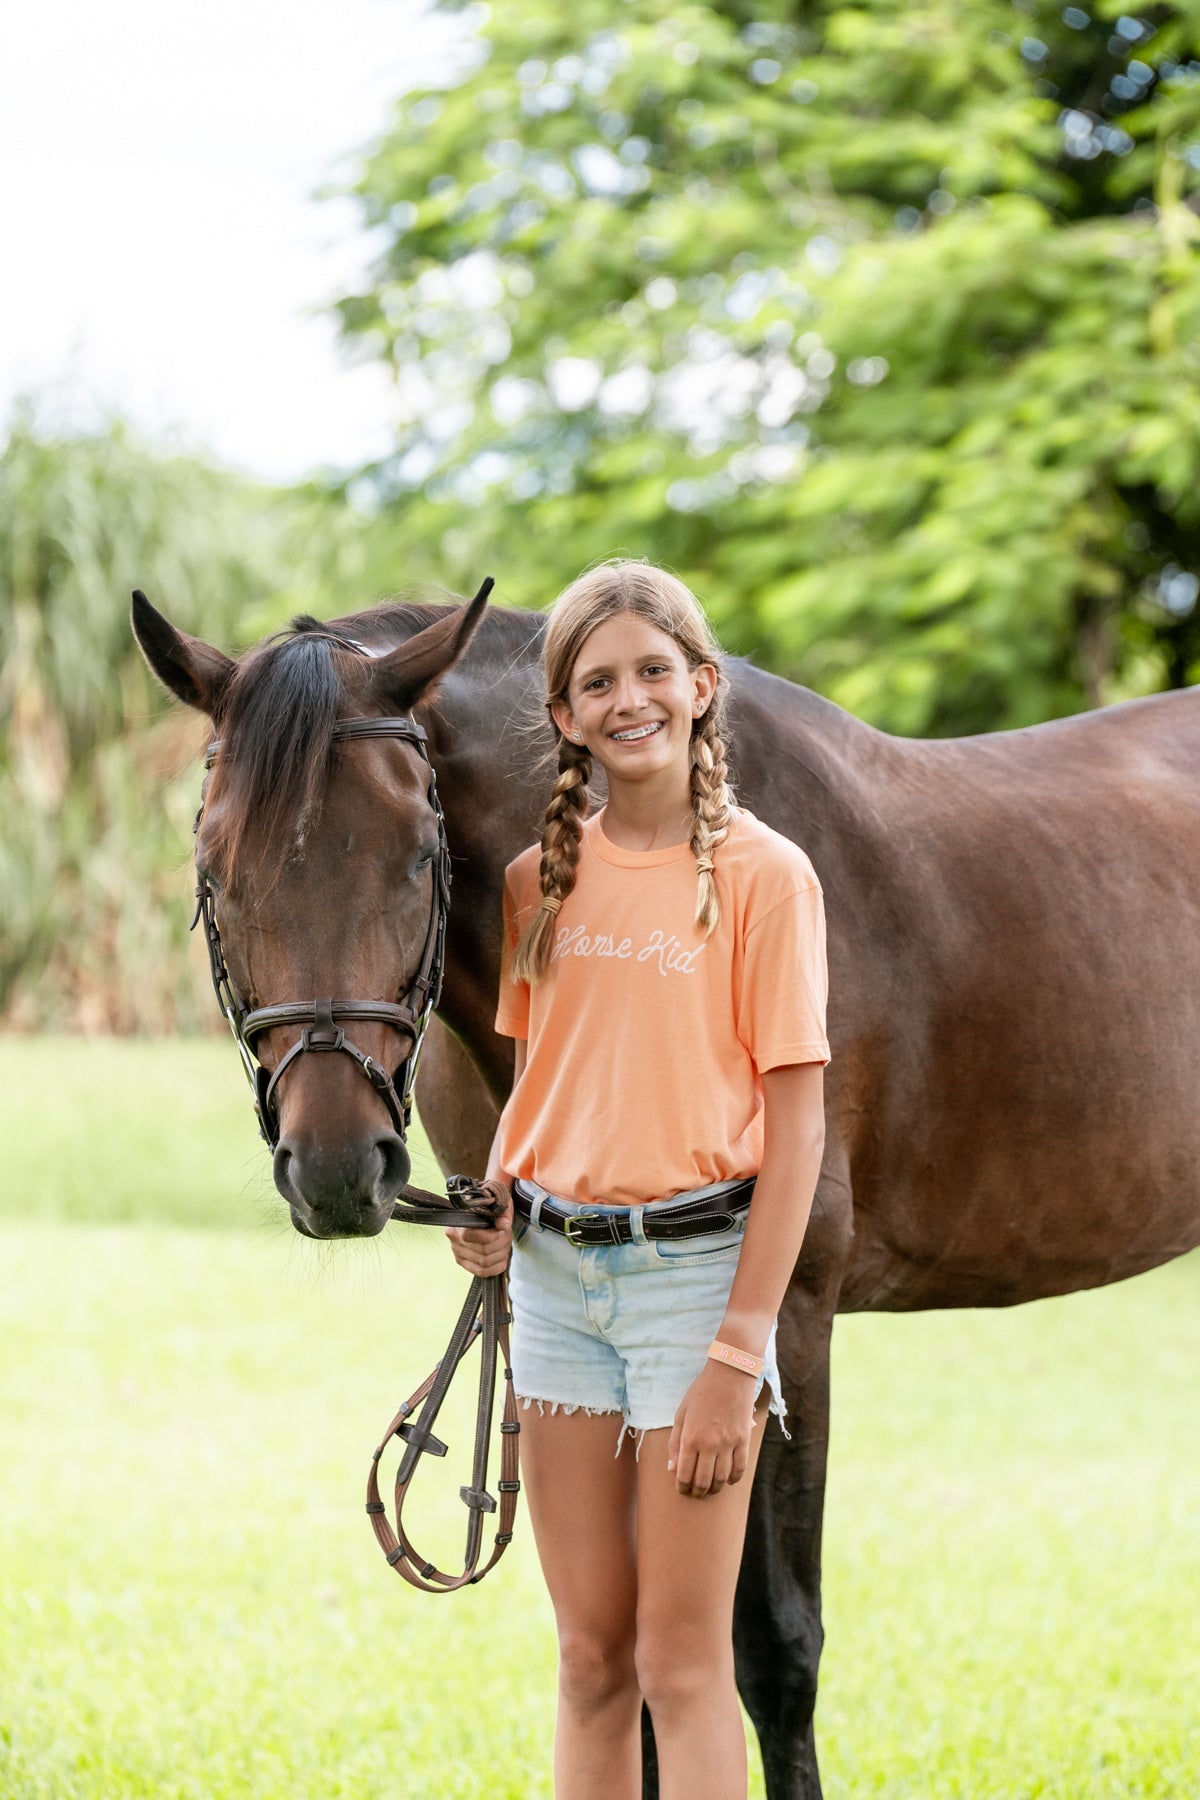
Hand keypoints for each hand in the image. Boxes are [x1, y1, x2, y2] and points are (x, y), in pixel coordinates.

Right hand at [445, 1179, 513, 1276]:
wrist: (478, 1210)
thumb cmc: (488, 1205)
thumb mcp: (497, 1202)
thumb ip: (502, 1212)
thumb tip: (505, 1225)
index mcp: (460, 1220)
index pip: (477, 1236)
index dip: (497, 1236)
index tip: (506, 1230)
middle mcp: (454, 1238)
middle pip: (483, 1251)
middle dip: (502, 1246)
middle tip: (508, 1237)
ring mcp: (457, 1251)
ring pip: (484, 1263)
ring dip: (501, 1256)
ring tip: (505, 1246)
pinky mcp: (462, 1261)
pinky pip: (480, 1271)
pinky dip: (495, 1268)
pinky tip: (502, 1259)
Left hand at [666, 1359, 756, 1498]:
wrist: (729, 1374)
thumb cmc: (701, 1391)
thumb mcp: (681, 1413)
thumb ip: (675, 1442)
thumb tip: (672, 1468)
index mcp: (691, 1437)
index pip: (685, 1474)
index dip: (682, 1487)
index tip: (682, 1490)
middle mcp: (710, 1444)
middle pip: (703, 1481)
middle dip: (697, 1492)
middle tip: (695, 1494)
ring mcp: (729, 1443)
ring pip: (722, 1478)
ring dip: (715, 1488)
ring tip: (710, 1489)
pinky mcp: (744, 1440)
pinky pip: (740, 1468)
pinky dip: (734, 1479)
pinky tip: (728, 1480)